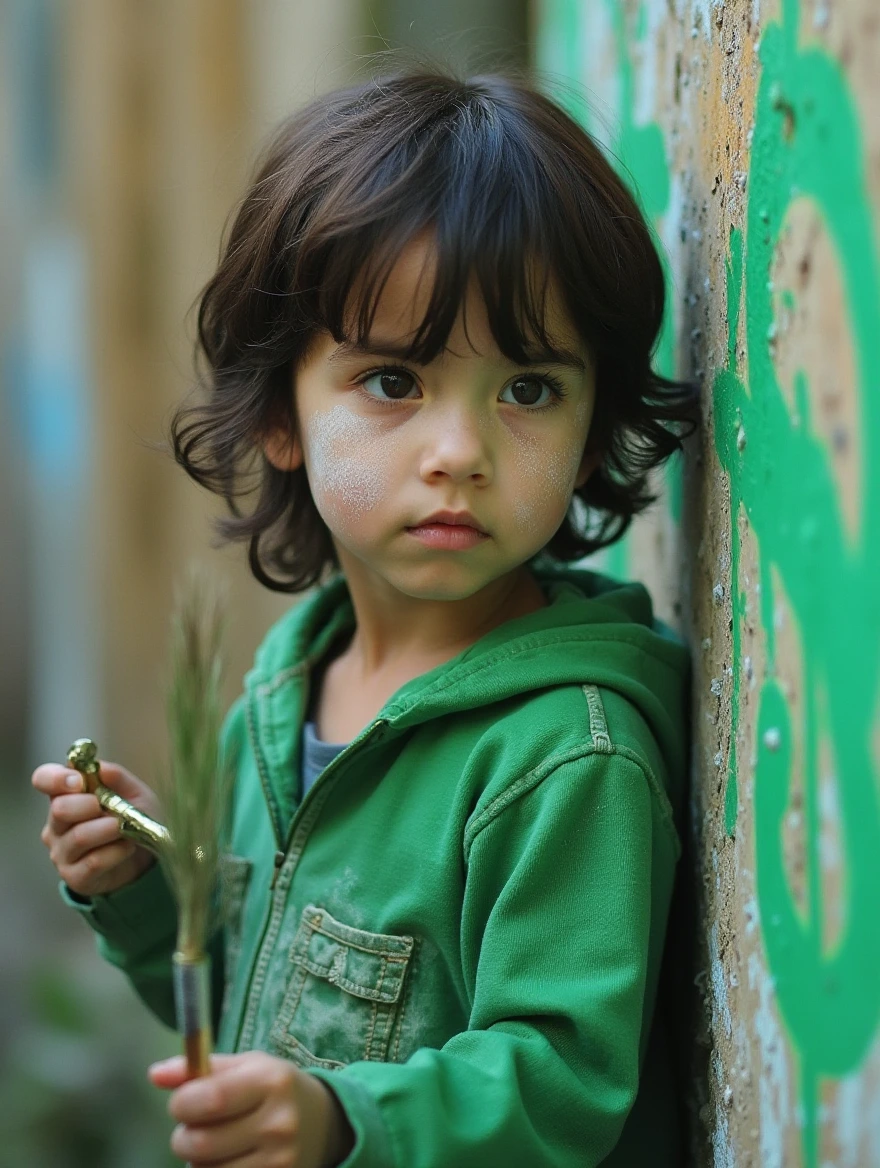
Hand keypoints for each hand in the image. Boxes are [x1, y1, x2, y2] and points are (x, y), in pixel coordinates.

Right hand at [32, 760, 158, 896]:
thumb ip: (116, 778)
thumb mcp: (133, 792)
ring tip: (126, 827)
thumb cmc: (134, 819)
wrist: (146, 857)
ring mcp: (61, 852)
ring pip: (79, 837)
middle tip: (113, 808)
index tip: (79, 781)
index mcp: (65, 796)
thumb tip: (99, 767)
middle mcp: (56, 824)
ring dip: (109, 829)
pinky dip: (116, 851)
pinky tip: (128, 847)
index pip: (43, 779)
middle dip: (89, 806)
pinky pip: (93, 861)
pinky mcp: (74, 877)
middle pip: (59, 810)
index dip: (56, 778)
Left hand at [149, 1052, 354, 1167]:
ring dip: (198, 1161)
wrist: (324, 1123)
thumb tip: (155, 1074)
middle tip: (196, 1127)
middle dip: (184, 1136)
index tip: (182, 1102)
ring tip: (216, 1144)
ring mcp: (280, 1162)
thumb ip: (201, 1069)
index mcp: (271, 1082)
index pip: (209, 1100)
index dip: (181, 1104)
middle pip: (199, 1144)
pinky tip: (228, 1161)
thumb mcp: (247, 1066)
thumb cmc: (274, 1089)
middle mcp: (278, 1124)